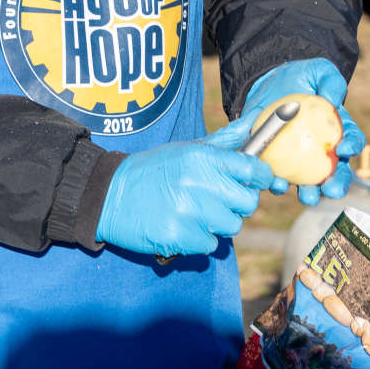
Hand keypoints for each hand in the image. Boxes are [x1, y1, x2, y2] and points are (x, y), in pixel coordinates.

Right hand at [96, 121, 273, 259]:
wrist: (108, 195)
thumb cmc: (152, 170)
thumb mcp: (185, 148)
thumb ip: (223, 140)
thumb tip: (253, 123)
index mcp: (202, 158)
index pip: (253, 169)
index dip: (260, 177)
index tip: (254, 180)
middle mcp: (199, 183)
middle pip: (248, 203)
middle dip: (237, 203)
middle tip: (217, 200)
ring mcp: (190, 212)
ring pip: (231, 226)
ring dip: (217, 223)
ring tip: (194, 212)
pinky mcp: (180, 237)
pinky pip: (210, 245)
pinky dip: (198, 240)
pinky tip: (180, 226)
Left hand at [240, 57, 365, 206]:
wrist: (268, 82)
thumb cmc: (299, 77)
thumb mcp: (318, 70)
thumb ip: (331, 80)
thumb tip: (332, 97)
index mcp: (338, 129)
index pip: (352, 140)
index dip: (352, 146)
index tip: (344, 149)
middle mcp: (322, 149)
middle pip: (336, 172)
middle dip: (337, 185)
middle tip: (331, 189)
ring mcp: (300, 159)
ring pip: (309, 183)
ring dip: (309, 193)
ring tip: (306, 196)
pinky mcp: (277, 161)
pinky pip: (280, 177)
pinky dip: (278, 183)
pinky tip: (276, 183)